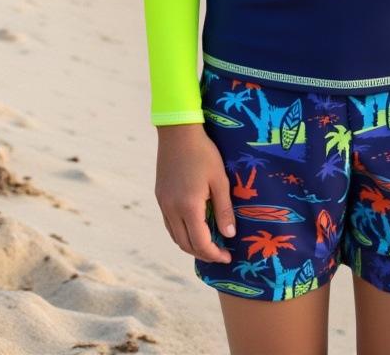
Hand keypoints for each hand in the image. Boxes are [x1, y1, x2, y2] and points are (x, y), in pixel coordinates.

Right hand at [154, 123, 235, 263]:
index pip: (201, 243)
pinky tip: (193, 227)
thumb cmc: (203, 153)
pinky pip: (169, 224)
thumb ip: (224, 209)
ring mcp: (163, 203)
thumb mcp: (220, 180)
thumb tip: (229, 235)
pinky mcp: (160, 196)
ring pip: (175, 236)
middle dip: (204, 253)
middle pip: (185, 244)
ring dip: (191, 245)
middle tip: (220, 253)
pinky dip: (181, 233)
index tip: (228, 257)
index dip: (215, 254)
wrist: (178, 132)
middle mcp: (172, 209)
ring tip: (209, 243)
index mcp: (188, 207)